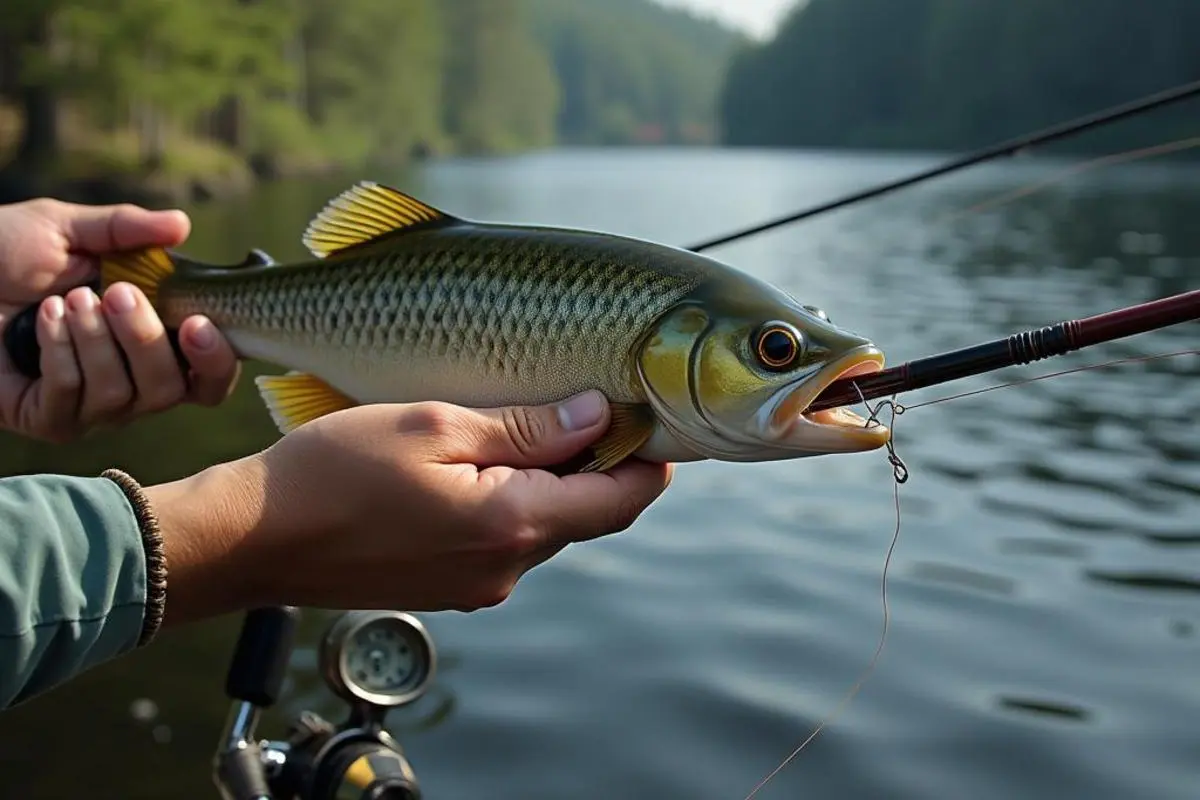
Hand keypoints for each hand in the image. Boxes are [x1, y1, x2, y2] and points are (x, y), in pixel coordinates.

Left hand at [0, 198, 239, 441]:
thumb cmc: (1, 252)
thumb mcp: (67, 229)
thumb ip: (126, 229)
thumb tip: (181, 225)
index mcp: (155, 340)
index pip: (211, 375)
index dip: (218, 359)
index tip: (200, 323)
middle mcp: (134, 382)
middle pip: (173, 389)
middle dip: (147, 339)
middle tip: (116, 293)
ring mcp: (94, 407)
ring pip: (124, 395)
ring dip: (95, 340)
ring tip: (64, 300)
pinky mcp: (53, 419)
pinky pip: (74, 398)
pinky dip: (59, 351)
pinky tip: (41, 319)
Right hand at [146, 391, 673, 621]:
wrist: (255, 538)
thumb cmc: (335, 472)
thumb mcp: (435, 425)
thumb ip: (525, 426)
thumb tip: (597, 413)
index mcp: (513, 525)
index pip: (621, 500)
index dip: (647, 457)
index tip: (646, 415)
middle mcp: (506, 568)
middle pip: (587, 513)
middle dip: (597, 462)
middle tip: (583, 401)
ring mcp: (478, 586)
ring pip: (545, 526)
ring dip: (550, 480)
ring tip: (522, 423)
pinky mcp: (451, 588)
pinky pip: (505, 541)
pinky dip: (512, 501)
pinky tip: (479, 463)